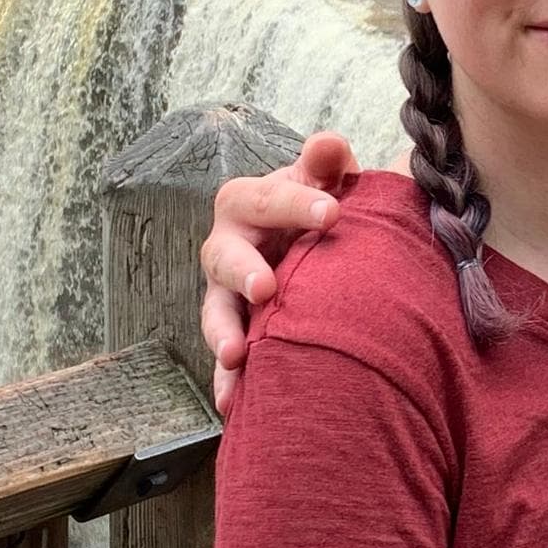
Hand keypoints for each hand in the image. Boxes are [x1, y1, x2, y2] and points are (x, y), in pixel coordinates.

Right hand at [197, 133, 360, 409]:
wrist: (313, 246)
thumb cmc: (319, 208)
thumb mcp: (325, 182)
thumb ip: (326, 163)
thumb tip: (328, 144)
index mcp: (250, 202)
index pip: (266, 198)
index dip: (295, 203)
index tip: (332, 212)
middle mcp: (228, 246)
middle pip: (224, 256)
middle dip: (243, 271)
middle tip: (267, 286)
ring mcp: (226, 294)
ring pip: (215, 311)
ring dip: (223, 332)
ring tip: (236, 353)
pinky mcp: (235, 331)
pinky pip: (226, 358)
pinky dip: (229, 380)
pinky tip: (233, 403)